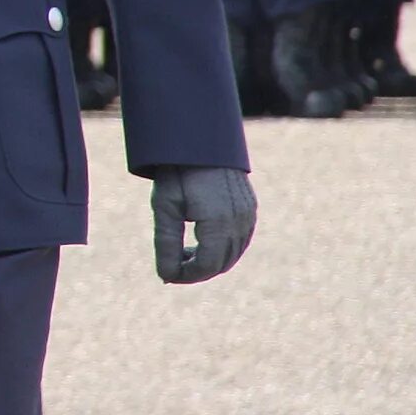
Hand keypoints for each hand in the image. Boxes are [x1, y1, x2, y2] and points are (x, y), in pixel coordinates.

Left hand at [150, 166, 255, 283]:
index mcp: (219, 223)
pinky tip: (199, 240)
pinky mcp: (250, 208)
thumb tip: (167, 276)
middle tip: (171, 264)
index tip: (166, 275)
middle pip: (222, 263)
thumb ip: (166, 243)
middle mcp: (240, 222)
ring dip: (209, 260)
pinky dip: (221, 248)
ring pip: (233, 254)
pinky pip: (240, 240)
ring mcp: (249, 215)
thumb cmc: (177, 170)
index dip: (186, 275)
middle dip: (196, 270)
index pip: (207, 266)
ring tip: (182, 251)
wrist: (199, 138)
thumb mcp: (165, 206)